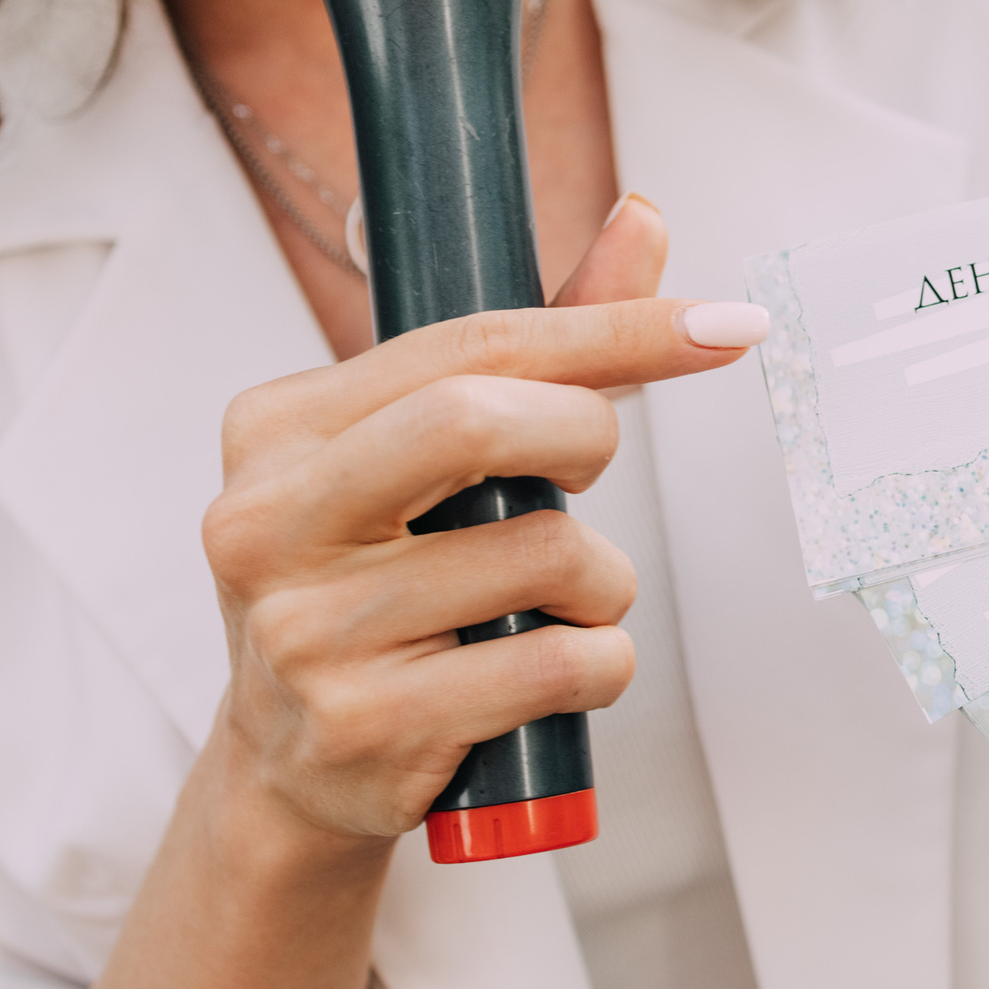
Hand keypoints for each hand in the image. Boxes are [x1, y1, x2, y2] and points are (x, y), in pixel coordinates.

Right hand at [197, 199, 763, 842]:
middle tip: (593, 470)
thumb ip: (541, 341)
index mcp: (276, 427)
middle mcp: (265, 520)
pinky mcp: (361, 727)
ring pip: (543, 555)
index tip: (723, 324)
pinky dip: (599, 663)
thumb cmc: (387, 585)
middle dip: (584, 437)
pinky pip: (556, 663)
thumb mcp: (433, 459)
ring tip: (556, 606)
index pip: (466, 345)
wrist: (296, 771)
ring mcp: (302, 631)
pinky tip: (554, 671)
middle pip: (477, 421)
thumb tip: (645, 217)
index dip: (610, 331)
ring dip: (601, 583)